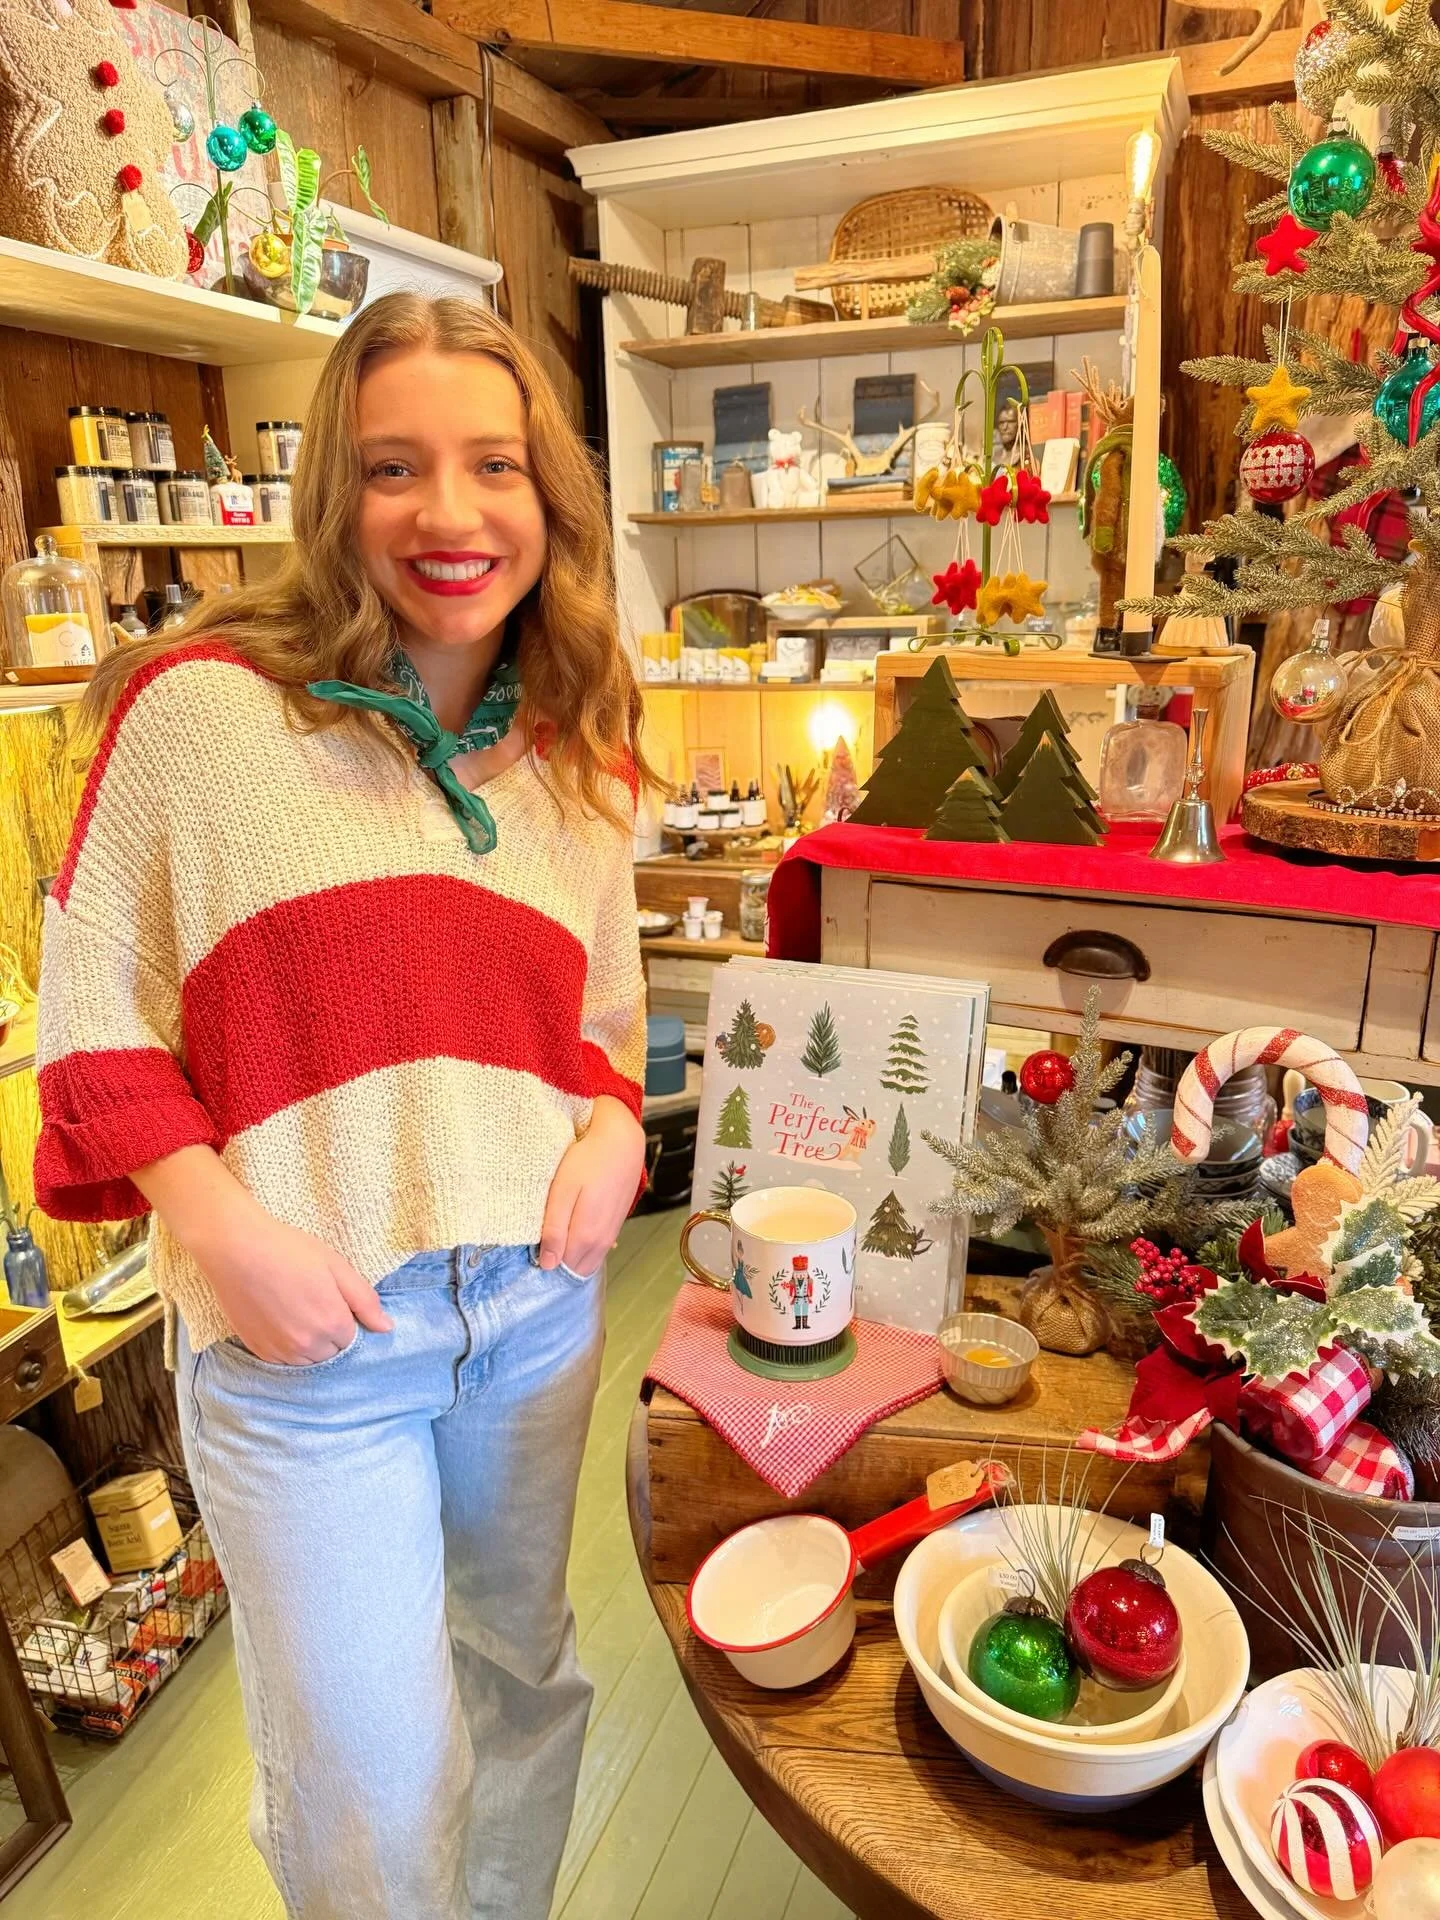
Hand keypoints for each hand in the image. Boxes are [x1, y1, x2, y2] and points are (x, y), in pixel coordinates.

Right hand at [190, 1194, 392, 1366]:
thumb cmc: (289, 1250)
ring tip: (296, 1311)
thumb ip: (365, 1300)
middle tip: (313, 1302)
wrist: (237, 1249)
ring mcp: (281, 1351)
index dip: (345, 1318)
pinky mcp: (259, 1350)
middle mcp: (308, 1344)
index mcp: (333, 1323)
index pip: (352, 1338)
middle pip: (332, 1352)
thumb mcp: (337, 1266)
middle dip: (330, 1334)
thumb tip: (387, 1328)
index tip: (331, 1299)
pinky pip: (284, 1362)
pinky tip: (280, 1320)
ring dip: (310, 1344)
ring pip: (308, 1360)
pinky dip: (288, 1348)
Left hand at [538, 1096, 645, 1278]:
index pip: (561, 1268)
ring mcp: (611, 1234)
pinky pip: (598, 1248)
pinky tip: (575, 1227)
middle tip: (542, 1240)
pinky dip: (584, 1246)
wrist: (622, 1143)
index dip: (545, 1261)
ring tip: (557, 1234)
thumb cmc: (587, 1162)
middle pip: (575, 1268)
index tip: (531, 1248)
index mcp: (585, 1237)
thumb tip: (548, 1265)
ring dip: (572, 1255)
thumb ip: (555, 1230)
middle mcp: (601, 1243)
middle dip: (558, 1262)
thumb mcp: (562, 1192)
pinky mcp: (616, 1224)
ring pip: (588, 1260)